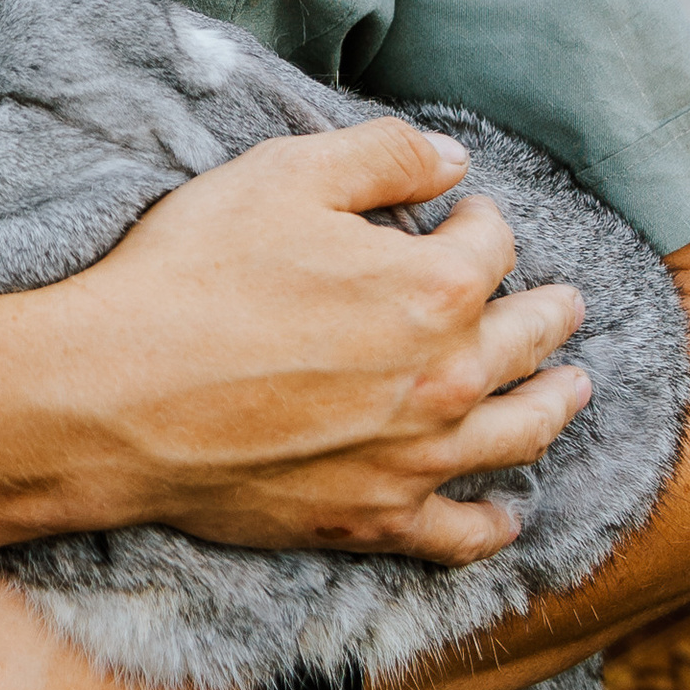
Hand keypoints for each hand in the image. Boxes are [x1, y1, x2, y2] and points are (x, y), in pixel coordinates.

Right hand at [38, 118, 592, 565]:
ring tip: (573, 389)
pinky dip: (493, 523)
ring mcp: (415, 457)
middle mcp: (447, 377)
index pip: (492, 243)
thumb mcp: (283, 174)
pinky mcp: (371, 519)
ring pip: (519, 433)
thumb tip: (452, 162)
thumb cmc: (191, 276)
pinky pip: (459, 533)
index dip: (479, 219)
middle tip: (564, 303)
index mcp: (436, 287)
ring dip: (556, 405)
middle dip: (550, 311)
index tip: (463, 213)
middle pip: (526, 338)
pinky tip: (506, 513)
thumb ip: (383, 156)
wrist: (116, 395)